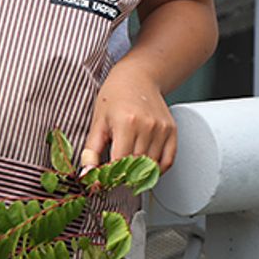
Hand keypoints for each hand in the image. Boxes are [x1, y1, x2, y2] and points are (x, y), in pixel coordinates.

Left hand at [81, 59, 176, 175]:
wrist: (138, 77)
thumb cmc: (115, 96)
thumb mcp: (97, 122)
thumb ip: (91, 151)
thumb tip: (87, 174)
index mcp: (127, 123)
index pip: (119, 163)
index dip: (109, 176)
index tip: (103, 181)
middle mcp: (148, 126)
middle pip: (136, 167)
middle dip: (123, 177)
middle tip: (113, 178)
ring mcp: (162, 129)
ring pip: (152, 166)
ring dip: (139, 174)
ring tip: (127, 171)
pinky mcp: (172, 130)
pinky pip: (168, 160)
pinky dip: (157, 170)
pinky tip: (145, 168)